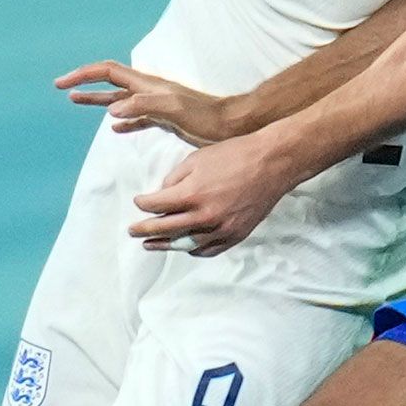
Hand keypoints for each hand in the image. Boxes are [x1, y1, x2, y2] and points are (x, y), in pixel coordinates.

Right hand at [57, 60, 239, 145]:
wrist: (231, 125)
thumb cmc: (206, 117)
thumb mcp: (175, 109)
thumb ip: (144, 106)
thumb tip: (112, 110)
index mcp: (147, 85)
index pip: (108, 72)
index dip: (84, 75)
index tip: (62, 84)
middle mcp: (148, 91)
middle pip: (109, 81)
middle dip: (84, 83)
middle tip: (61, 88)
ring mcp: (155, 105)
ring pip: (119, 99)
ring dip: (97, 100)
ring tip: (76, 102)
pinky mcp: (164, 119)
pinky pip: (136, 118)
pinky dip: (122, 121)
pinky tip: (115, 128)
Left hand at [131, 135, 295, 255]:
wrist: (272, 163)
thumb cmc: (235, 155)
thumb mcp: (197, 159)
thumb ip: (174, 179)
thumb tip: (162, 195)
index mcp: (192, 194)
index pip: (156, 206)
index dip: (142, 203)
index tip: (138, 202)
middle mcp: (205, 216)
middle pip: (165, 229)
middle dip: (144, 229)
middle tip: (132, 231)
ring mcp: (222, 228)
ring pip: (185, 244)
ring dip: (165, 245)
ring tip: (150, 245)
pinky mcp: (236, 234)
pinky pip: (209, 249)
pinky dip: (194, 250)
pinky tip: (185, 247)